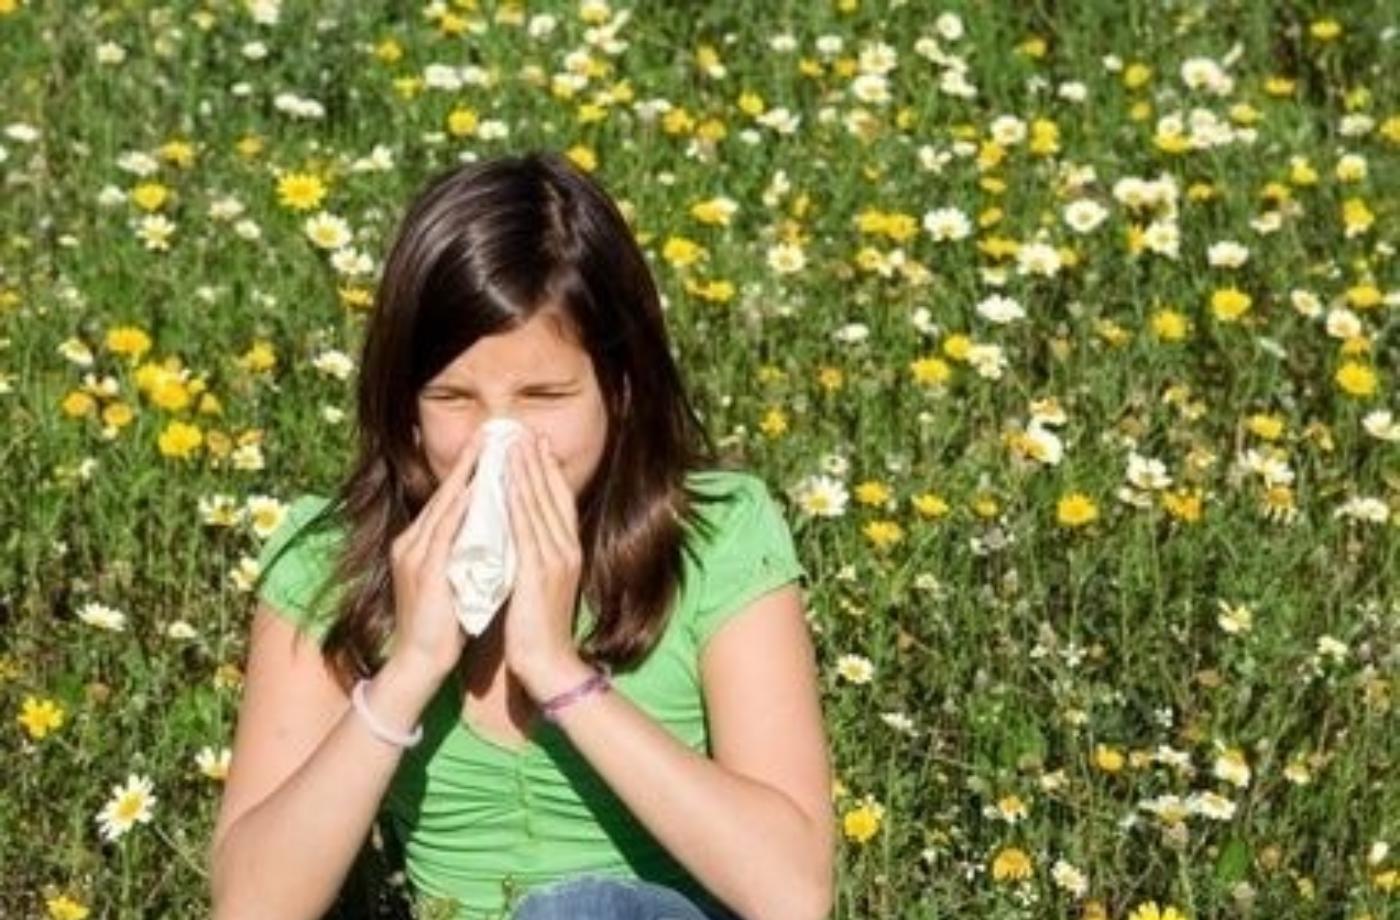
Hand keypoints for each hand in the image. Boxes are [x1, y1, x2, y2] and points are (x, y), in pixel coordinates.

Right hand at [388, 427, 485, 680]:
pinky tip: (475, 490)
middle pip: (445, 493)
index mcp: (419, 544)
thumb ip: (465, 552)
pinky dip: (459, 510)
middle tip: (493, 431)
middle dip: (470, 461)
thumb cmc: (442, 625)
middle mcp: (412, 542)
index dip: (470, 470)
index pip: (449, 499)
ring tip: (488, 448)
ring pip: (444, 506)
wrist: (419, 662)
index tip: (494, 445)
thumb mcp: (454, 578)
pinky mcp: (423, 571)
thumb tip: (489, 530)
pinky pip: (443, 533)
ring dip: (467, 475)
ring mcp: (415, 555)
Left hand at [501, 429, 587, 699]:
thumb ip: (534, 556)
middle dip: (538, 461)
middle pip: (553, 495)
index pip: (560, 501)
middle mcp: (566, 550)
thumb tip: (520, 535)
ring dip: (527, 472)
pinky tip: (509, 482)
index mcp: (568, 552)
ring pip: (540, 505)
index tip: (537, 444)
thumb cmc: (539, 629)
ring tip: (515, 444)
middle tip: (525, 430)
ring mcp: (555, 560)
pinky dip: (519, 502)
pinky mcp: (538, 572)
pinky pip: (527, 529)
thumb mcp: (541, 584)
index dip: (549, 470)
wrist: (548, 663)